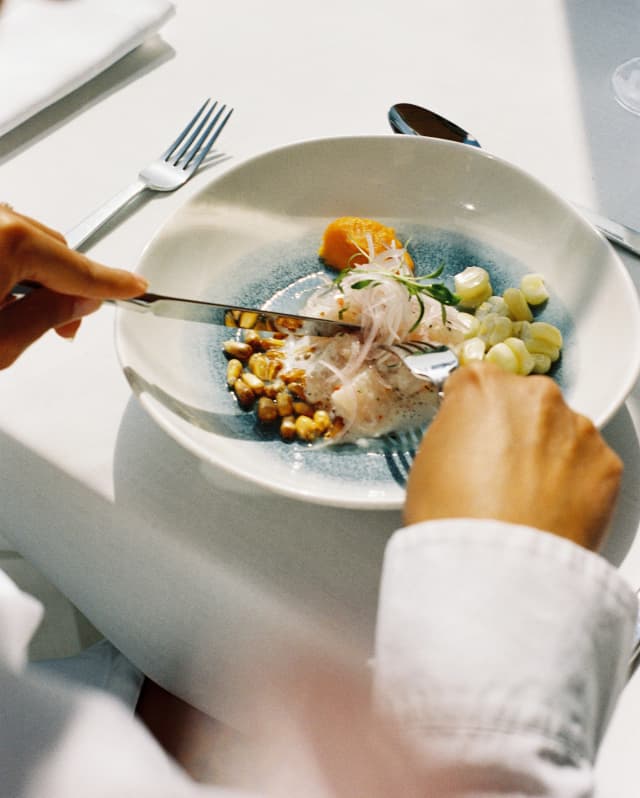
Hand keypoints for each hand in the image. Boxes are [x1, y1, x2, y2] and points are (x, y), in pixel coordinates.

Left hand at [0, 204, 146, 367]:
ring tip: (5, 311)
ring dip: (28, 273)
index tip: (134, 285)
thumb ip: (46, 316)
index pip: (78, 269)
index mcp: (6, 240)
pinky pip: (0, 233)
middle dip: (61, 285)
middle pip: (53, 249)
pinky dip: (4, 260)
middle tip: (61, 325)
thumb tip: (79, 302)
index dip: (113, 283)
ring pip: (24, 239)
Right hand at [404, 362, 622, 550]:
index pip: (476, 381)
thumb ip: (452, 431)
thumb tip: (463, 436)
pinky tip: (550, 509)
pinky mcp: (606, 462)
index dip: (471, 412)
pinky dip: (574, 481)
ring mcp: (575, 427)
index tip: (471, 434)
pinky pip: (587, 463)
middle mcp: (534, 395)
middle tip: (497, 472)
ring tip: (525, 498)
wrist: (497, 569)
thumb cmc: (453, 518)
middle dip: (514, 428)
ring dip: (546, 453)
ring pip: (560, 430)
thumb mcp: (426, 462)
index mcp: (482, 386)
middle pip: (523, 401)